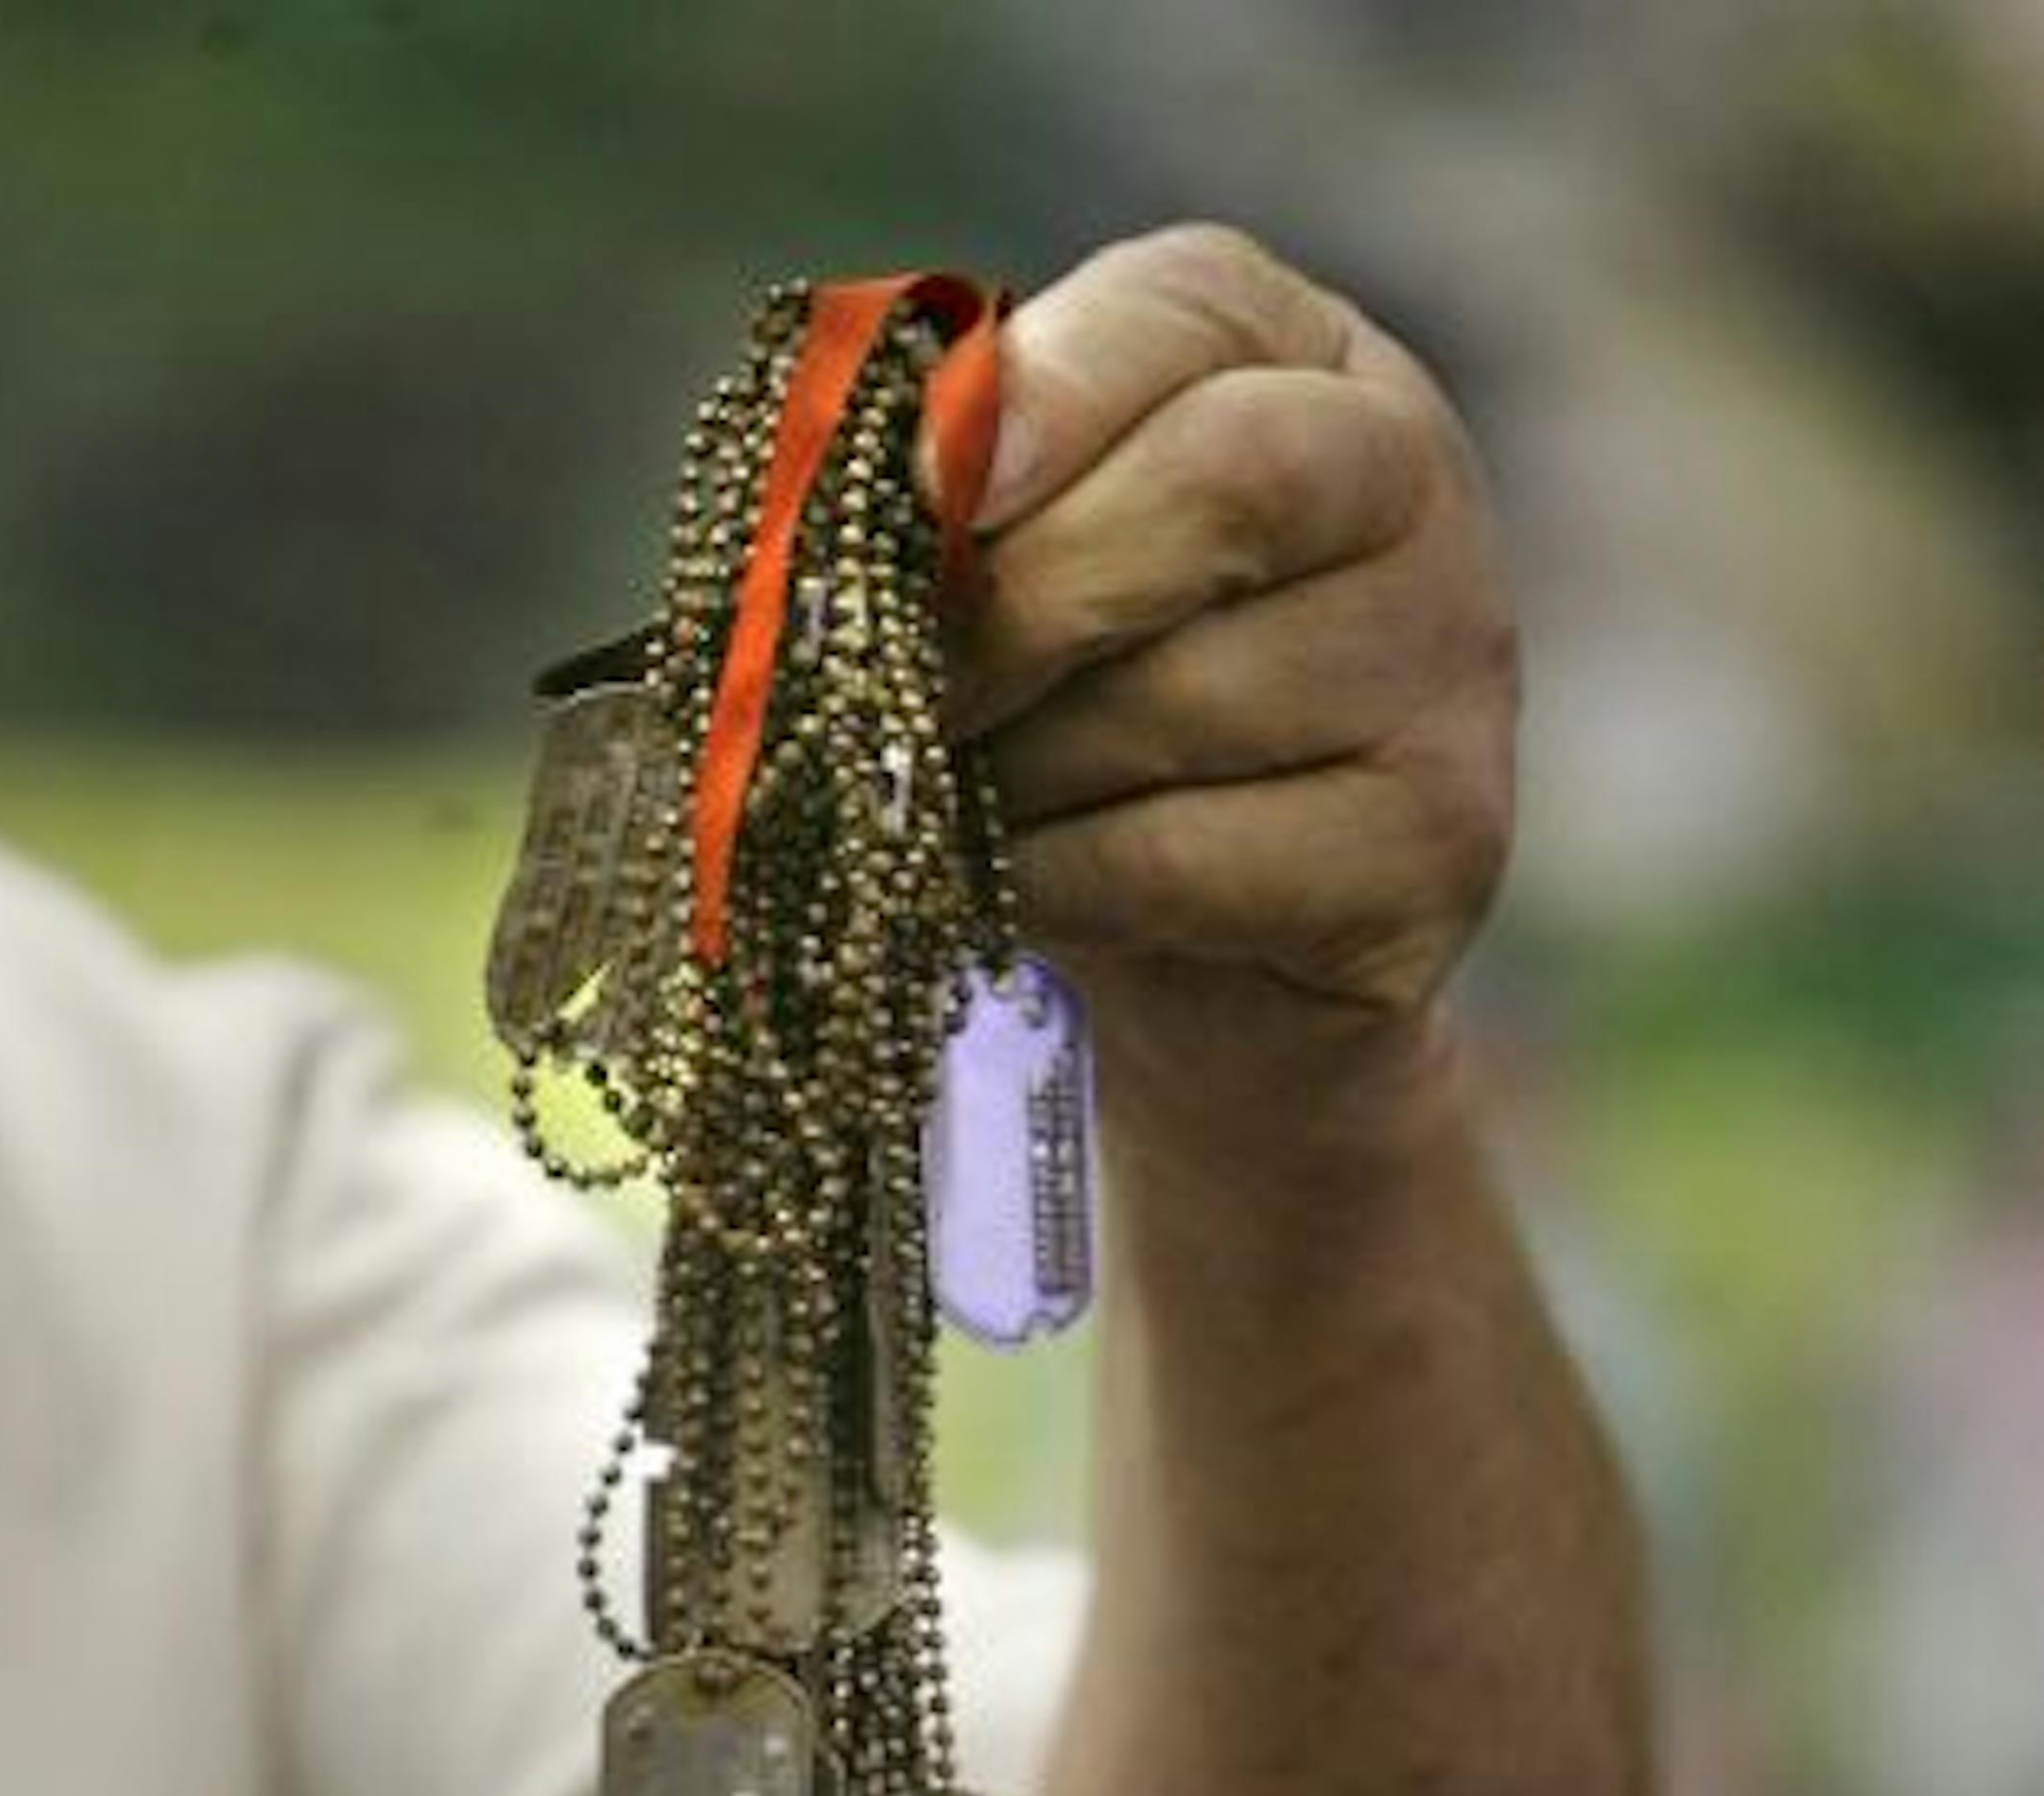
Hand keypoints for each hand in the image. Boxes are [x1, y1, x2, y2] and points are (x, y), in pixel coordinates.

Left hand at [939, 225, 1517, 1074]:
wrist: (1213, 959)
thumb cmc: (1090, 709)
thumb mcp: (1030, 562)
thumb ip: (968, 497)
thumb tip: (870, 514)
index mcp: (1305, 362)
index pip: (1187, 312)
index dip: (1046, 394)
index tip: (919, 492)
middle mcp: (1414, 490)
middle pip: (1220, 484)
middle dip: (1020, 597)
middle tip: (901, 688)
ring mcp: (1447, 678)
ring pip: (1181, 699)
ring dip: (1015, 766)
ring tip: (953, 800)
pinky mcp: (1430, 857)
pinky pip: (1180, 859)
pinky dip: (1053, 880)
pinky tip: (1016, 889)